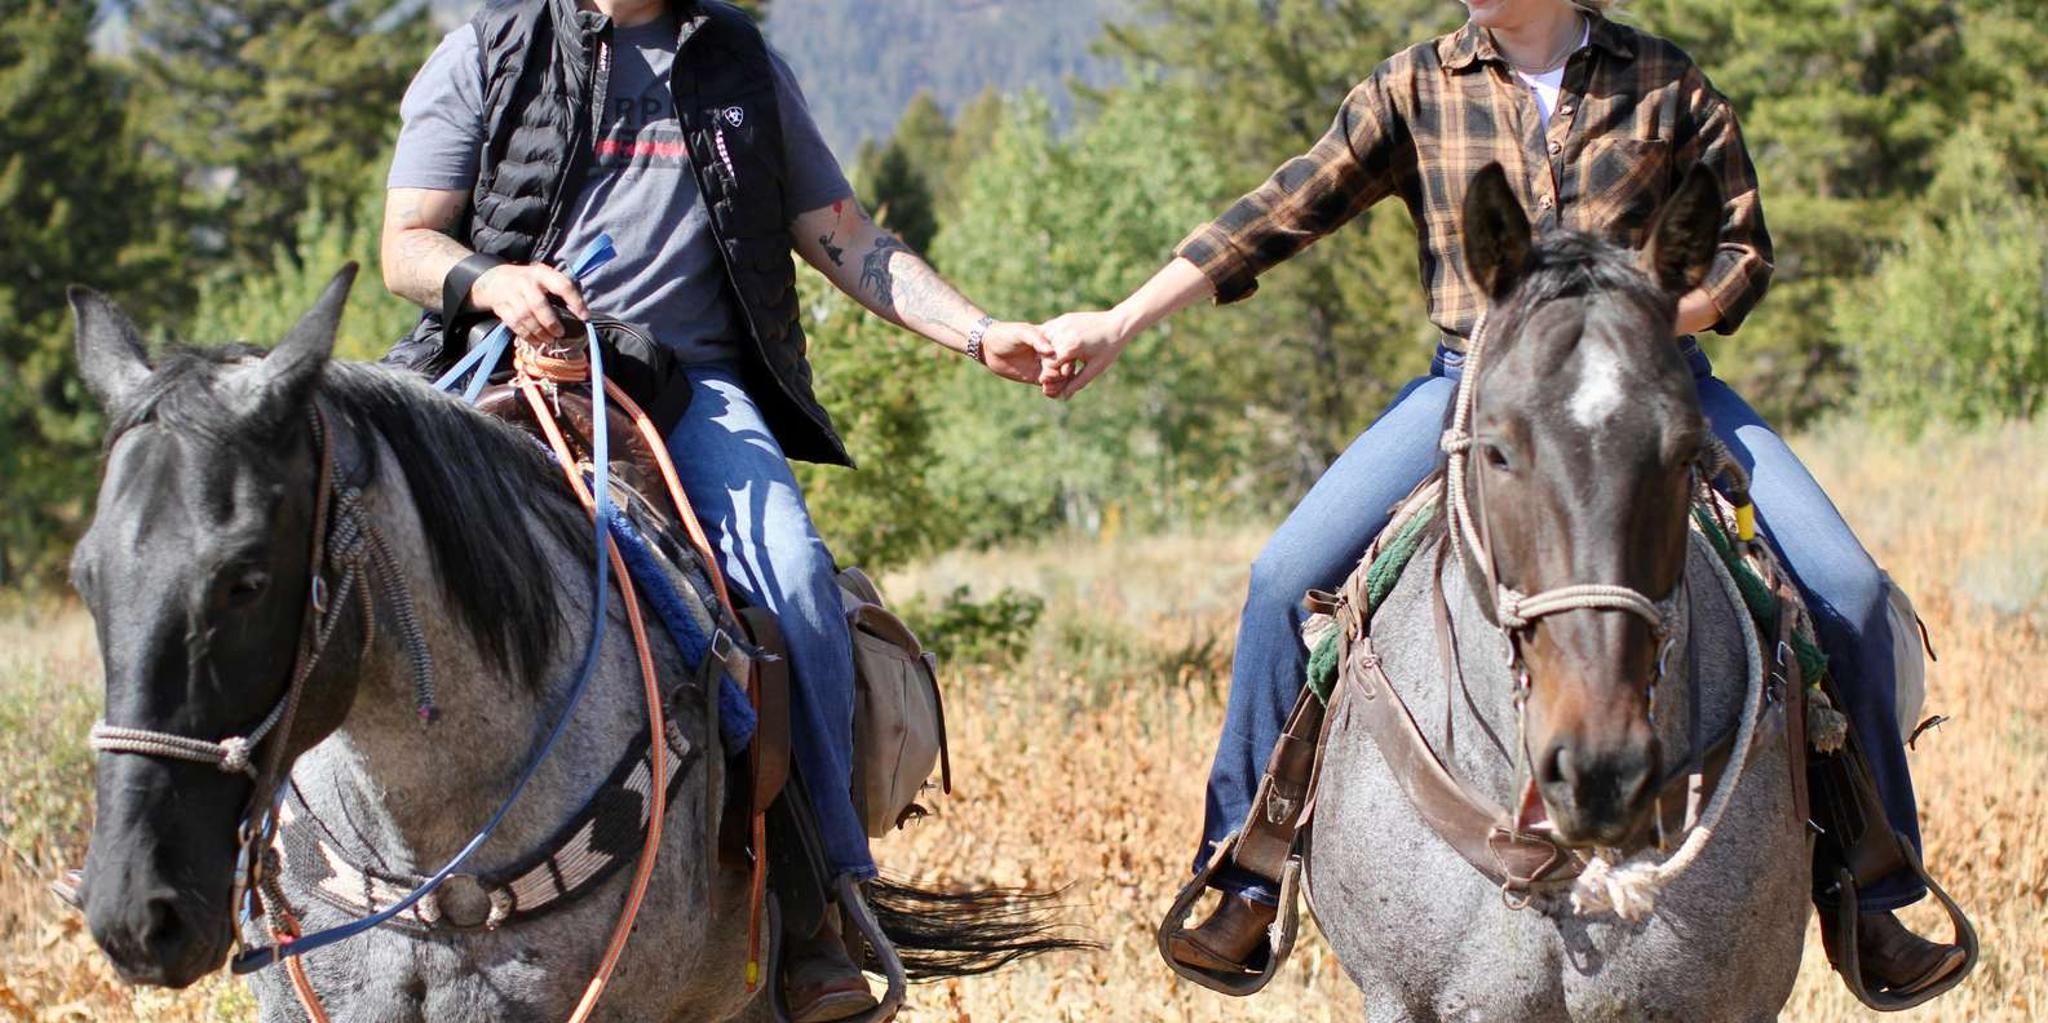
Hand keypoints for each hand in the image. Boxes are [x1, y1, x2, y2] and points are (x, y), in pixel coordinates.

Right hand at [471, 263, 588, 344]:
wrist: (494, 280)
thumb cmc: (529, 281)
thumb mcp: (544, 277)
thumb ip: (560, 291)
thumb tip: (580, 313)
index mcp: (542, 273)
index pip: (562, 285)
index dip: (575, 301)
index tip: (585, 316)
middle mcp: (526, 283)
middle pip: (539, 304)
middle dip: (551, 322)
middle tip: (561, 333)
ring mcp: (511, 295)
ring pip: (525, 316)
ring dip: (539, 332)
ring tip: (549, 340)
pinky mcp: (502, 308)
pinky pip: (514, 324)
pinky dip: (527, 335)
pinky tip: (536, 341)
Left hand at [977, 321, 1057, 386]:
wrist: (989, 346)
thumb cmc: (1006, 334)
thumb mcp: (1021, 332)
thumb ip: (1036, 340)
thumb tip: (1051, 352)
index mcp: (1049, 340)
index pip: (1064, 351)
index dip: (1066, 360)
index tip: (1063, 367)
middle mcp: (1048, 354)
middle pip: (1064, 365)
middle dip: (1064, 374)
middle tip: (1058, 378)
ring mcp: (1042, 365)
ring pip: (1058, 377)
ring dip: (1059, 384)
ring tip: (1050, 387)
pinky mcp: (1035, 376)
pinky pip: (1048, 385)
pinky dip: (1052, 390)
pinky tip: (1048, 392)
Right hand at [1040, 309, 1129, 399]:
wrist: (1117, 324)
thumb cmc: (1109, 348)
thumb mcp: (1095, 368)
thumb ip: (1077, 382)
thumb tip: (1063, 397)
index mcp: (1071, 346)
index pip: (1049, 365)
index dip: (1050, 375)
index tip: (1054, 381)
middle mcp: (1063, 333)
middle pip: (1044, 354)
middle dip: (1047, 365)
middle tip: (1055, 372)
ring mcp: (1062, 324)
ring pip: (1043, 342)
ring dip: (1045, 352)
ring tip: (1057, 360)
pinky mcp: (1063, 319)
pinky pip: (1049, 332)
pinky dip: (1049, 341)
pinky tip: (1056, 348)